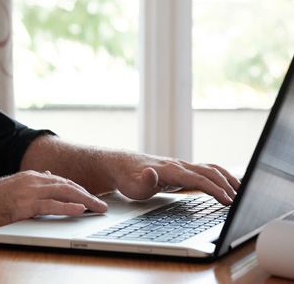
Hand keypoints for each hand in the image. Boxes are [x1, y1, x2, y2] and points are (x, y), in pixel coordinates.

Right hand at [0, 170, 106, 231]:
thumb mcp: (19, 185)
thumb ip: (38, 181)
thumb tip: (52, 175)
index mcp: (35, 176)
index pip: (65, 182)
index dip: (81, 191)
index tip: (93, 198)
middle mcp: (35, 180)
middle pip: (69, 186)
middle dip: (88, 195)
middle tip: (103, 205)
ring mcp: (29, 191)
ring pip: (64, 193)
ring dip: (85, 201)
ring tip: (99, 208)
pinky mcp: (23, 205)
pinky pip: (50, 205)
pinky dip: (67, 207)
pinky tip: (80, 210)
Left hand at [113, 155, 239, 204]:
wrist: (125, 165)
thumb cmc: (130, 177)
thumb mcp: (132, 185)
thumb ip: (144, 182)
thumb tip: (152, 173)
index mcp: (171, 170)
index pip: (199, 179)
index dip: (215, 190)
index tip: (228, 201)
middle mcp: (180, 165)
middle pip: (210, 172)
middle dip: (227, 185)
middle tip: (241, 201)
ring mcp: (182, 166)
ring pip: (211, 168)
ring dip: (227, 178)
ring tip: (241, 191)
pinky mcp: (182, 170)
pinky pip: (206, 170)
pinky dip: (219, 175)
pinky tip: (225, 183)